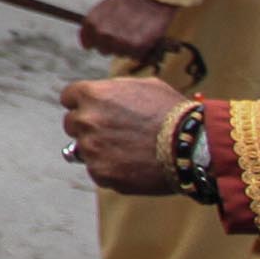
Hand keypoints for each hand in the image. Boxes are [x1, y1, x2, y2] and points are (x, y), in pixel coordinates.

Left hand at [62, 76, 188, 189]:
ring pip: (84, 149)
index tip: (93, 110)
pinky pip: (97, 170)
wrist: (190, 145)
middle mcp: (86, 120)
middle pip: (72, 124)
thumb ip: (114, 90)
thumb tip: (102, 95)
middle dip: (88, 126)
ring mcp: (91, 148)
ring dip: (99, 149)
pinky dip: (110, 169)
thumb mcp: (144, 86)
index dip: (82, 104)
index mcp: (92, 94)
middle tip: (114, 132)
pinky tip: (133, 164)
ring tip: (129, 149)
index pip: (69, 98)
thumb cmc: (171, 112)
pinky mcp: (100, 173)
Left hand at [76, 0, 180, 63]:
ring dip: (126, 47)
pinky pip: (135, 55)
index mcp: (92, 23)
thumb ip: (93, 25)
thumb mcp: (103, 8)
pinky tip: (143, 36)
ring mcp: (118, 41)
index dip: (98, 40)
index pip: (88, 43)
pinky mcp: (135, 47)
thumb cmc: (128, 1)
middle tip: (125, 31)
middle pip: (104, 50)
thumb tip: (86, 45)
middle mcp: (102, 34)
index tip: (107, 36)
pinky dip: (140, 49)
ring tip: (135, 30)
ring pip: (119, 54)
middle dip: (113, 44)